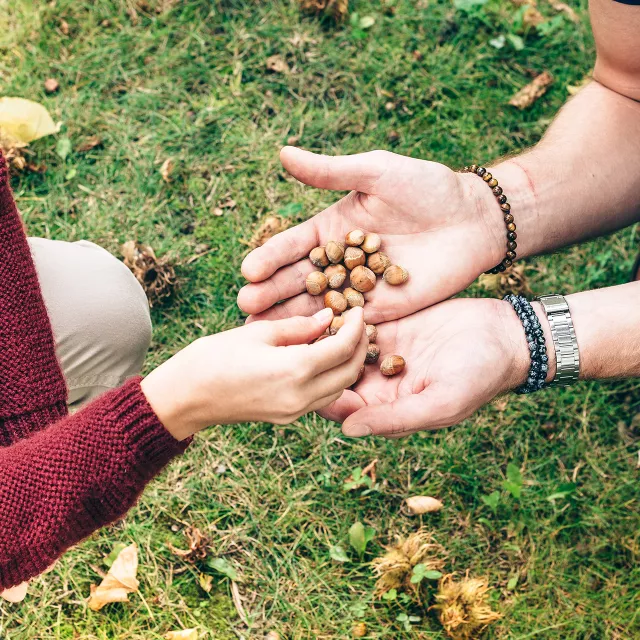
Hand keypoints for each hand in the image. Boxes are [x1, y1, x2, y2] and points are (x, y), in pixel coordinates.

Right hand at [141, 307, 367, 439]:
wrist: (184, 398)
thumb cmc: (213, 357)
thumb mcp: (257, 333)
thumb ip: (297, 327)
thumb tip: (328, 318)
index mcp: (294, 370)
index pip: (342, 348)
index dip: (355, 326)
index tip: (358, 309)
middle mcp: (301, 397)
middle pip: (349, 372)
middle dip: (359, 346)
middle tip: (357, 324)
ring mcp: (295, 412)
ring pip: (340, 388)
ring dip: (348, 364)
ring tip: (343, 338)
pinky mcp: (287, 418)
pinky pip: (323, 398)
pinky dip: (332, 377)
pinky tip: (323, 358)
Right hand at [238, 147, 504, 323]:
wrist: (473, 219)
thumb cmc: (426, 188)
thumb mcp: (376, 173)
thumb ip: (331, 172)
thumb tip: (283, 153)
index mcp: (332, 228)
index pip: (294, 246)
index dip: (271, 258)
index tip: (247, 270)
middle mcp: (339, 261)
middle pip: (298, 280)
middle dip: (272, 293)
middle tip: (246, 307)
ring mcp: (359, 288)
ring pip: (318, 307)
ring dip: (291, 320)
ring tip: (262, 332)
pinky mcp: (381, 310)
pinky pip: (349, 324)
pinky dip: (327, 336)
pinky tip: (305, 348)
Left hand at [320, 298, 540, 437]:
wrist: (507, 334)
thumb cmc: (479, 375)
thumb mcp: (441, 401)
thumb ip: (395, 418)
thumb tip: (347, 431)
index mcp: (387, 406)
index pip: (342, 407)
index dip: (320, 393)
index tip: (304, 376)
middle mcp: (379, 381)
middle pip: (334, 376)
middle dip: (315, 363)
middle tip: (297, 344)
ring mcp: (382, 350)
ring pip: (340, 347)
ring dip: (323, 337)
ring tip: (305, 321)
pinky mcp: (390, 324)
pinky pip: (356, 322)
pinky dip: (342, 315)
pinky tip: (327, 300)